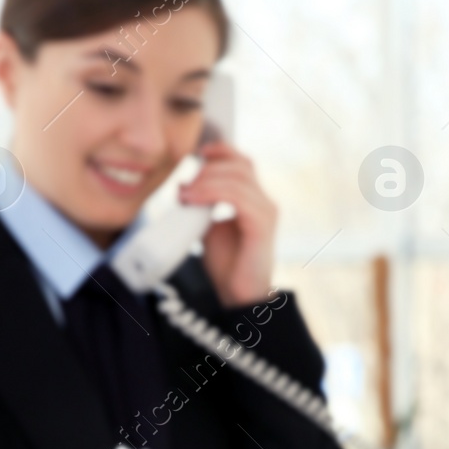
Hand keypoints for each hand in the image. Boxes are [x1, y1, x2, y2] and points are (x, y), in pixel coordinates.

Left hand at [179, 141, 276, 308]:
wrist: (238, 296)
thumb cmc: (227, 266)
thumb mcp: (210, 228)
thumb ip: (203, 206)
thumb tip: (183, 186)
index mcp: (254, 200)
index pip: (242, 163)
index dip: (221, 151)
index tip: (194, 155)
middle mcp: (264, 202)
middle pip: (240, 165)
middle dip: (208, 168)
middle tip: (183, 184)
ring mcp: (265, 213)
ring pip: (237, 178)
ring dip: (205, 181)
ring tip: (184, 194)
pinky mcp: (261, 226)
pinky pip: (238, 197)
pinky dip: (212, 193)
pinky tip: (194, 200)